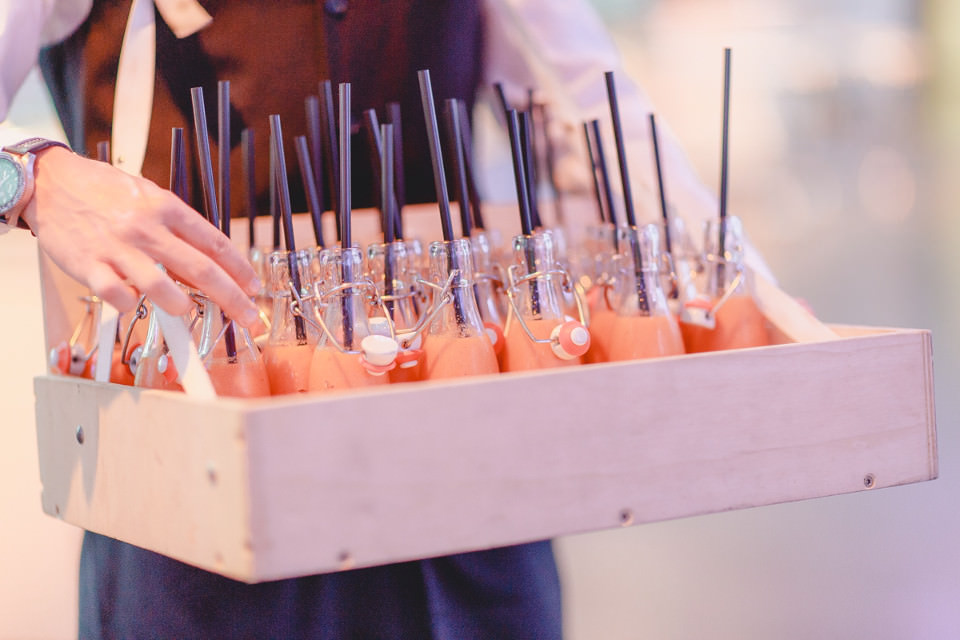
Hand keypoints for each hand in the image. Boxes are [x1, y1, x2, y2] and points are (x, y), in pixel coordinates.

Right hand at [21, 147, 262, 327]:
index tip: (254, 287)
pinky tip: (133, 301)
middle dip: (232, 298)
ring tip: (186, 309)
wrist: (49, 182)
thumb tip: (208, 259)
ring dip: (181, 306)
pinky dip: (130, 305)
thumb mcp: (148, 196)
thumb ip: (176, 227)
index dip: (240, 269)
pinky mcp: (88, 266)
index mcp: (166, 207)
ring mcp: (117, 248)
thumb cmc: (102, 191)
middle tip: (248, 317)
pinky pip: (118, 296)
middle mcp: (146, 228)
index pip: (215, 243)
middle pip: (201, 269)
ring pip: (162, 287)